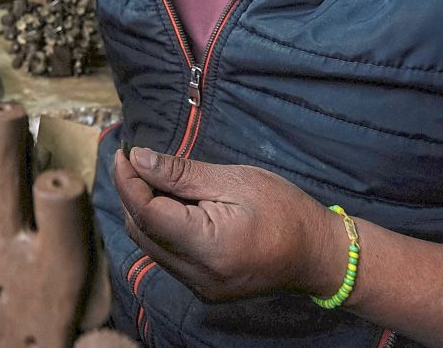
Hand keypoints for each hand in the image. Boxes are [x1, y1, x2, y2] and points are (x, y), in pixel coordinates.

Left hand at [113, 147, 345, 301]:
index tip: (123, 153)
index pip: (147, 213)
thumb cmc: (283, 210)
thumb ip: (181, 174)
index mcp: (207, 246)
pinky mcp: (203, 288)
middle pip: (141, 231)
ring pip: (150, 246)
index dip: (128, 182)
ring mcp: (199, 286)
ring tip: (153, 178)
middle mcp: (197, 275)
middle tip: (137, 160)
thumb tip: (138, 159)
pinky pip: (167, 256)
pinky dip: (160, 228)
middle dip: (131, 194)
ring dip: (143, 211)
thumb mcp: (234, 180)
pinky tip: (171, 204)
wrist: (318, 255)